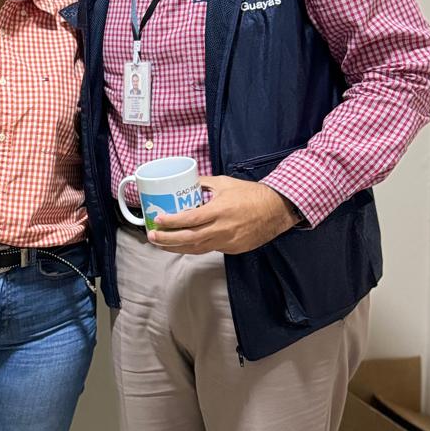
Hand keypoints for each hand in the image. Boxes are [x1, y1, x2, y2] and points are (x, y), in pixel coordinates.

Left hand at [149, 177, 299, 254]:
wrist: (277, 210)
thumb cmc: (252, 194)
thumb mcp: (226, 183)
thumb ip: (205, 183)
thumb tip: (188, 181)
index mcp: (220, 210)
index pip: (190, 219)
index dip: (172, 221)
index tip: (158, 220)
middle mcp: (222, 228)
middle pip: (189, 239)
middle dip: (168, 239)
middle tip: (153, 236)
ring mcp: (228, 241)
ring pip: (197, 248)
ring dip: (177, 247)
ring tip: (162, 244)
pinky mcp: (233, 249)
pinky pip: (209, 249)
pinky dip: (194, 247)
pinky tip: (184, 245)